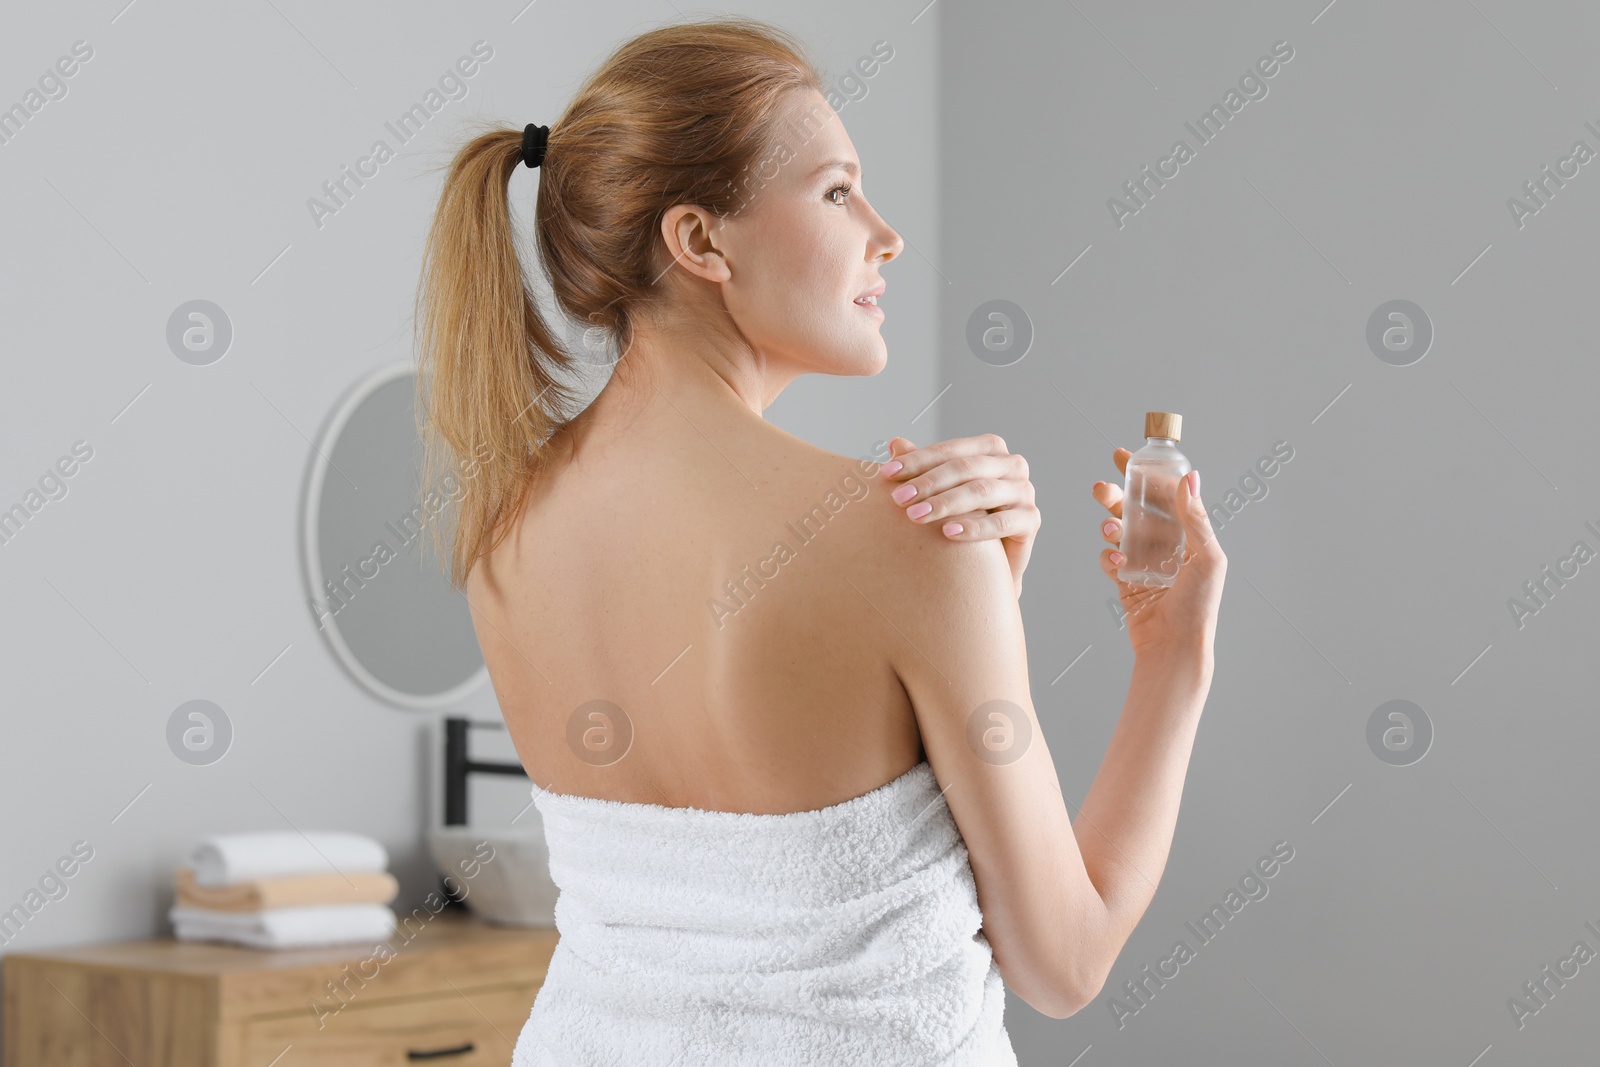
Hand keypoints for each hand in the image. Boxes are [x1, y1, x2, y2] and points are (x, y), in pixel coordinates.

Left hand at [881, 435, 1038, 598]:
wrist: (991, 562)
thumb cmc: (964, 517)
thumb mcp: (940, 491)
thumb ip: (923, 468)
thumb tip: (895, 442)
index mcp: (989, 449)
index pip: (950, 450)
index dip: (917, 460)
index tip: (886, 474)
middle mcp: (1011, 465)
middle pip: (966, 468)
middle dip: (928, 482)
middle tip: (898, 499)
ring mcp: (1024, 491)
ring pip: (982, 492)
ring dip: (945, 503)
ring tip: (916, 515)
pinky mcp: (1031, 520)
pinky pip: (1002, 522)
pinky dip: (974, 527)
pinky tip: (947, 533)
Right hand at [1095, 448, 1225, 660]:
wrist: (1174, 647)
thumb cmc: (1198, 607)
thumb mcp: (1207, 558)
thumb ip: (1196, 518)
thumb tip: (1191, 477)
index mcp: (1189, 534)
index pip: (1165, 494)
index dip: (1145, 474)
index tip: (1124, 456)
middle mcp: (1166, 544)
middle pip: (1135, 508)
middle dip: (1115, 495)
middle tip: (1100, 489)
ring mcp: (1144, 562)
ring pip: (1118, 530)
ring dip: (1109, 524)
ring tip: (1110, 531)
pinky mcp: (1126, 581)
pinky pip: (1109, 559)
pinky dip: (1108, 558)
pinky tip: (1116, 564)